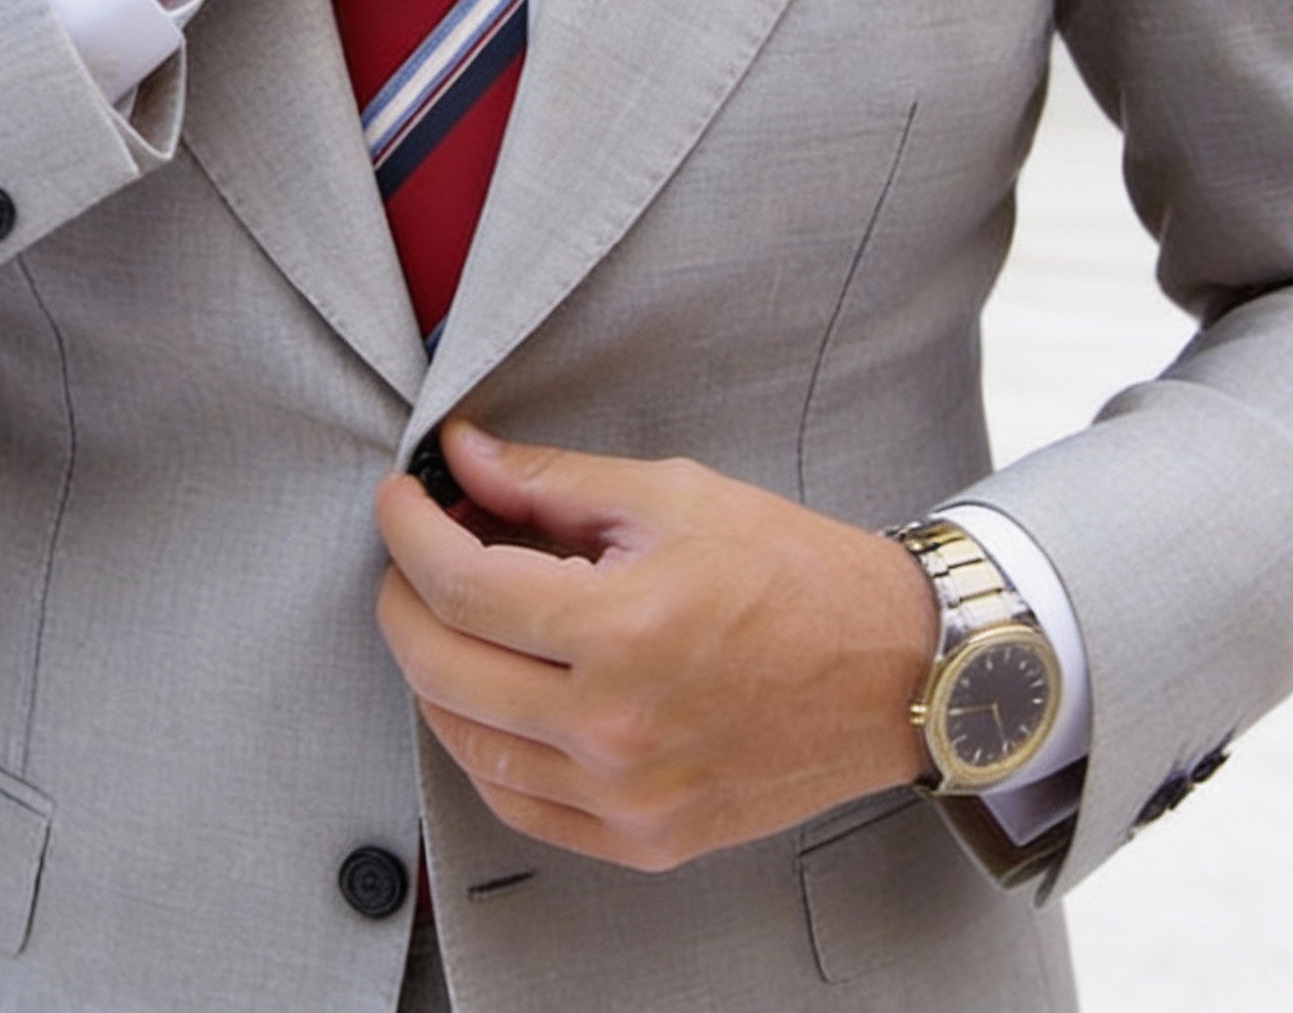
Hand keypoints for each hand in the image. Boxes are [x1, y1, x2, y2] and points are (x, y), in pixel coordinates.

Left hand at [375, 421, 937, 871]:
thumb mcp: (670, 496)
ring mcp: (627, 799)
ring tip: (453, 612)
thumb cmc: (791, 570)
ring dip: (433, 670)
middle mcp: (615, 729)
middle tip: (414, 549)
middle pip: (440, 667)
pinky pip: (517, 804)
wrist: (893, 671)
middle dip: (403, 596)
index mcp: (622, 631)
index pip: (458, 585)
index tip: (399, 496)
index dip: (407, 530)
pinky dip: (481, 744)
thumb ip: (550, 481)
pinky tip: (489, 691)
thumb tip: (462, 453)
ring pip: (465, 743)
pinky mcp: (643, 840)